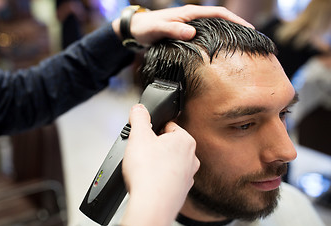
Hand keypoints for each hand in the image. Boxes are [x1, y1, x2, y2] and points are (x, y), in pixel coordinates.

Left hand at [112, 4, 253, 45]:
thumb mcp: (158, 29)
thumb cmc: (146, 28)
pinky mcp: (186, 34)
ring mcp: (190, 26)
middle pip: (221, 20)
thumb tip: (192, 32)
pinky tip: (219, 51)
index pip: (219, 13)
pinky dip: (216, 41)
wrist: (135, 30)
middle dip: (237, 27)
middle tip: (251, 40)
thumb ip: (173, 29)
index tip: (249, 30)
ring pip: (214, 28)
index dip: (235, 20)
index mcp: (190, 13)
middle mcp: (192, 18)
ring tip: (241, 46)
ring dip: (228, 35)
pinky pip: (206, 36)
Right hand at [120, 104, 199, 225]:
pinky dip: (158, 180)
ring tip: (143, 170)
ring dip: (156, 164)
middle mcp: (191, 158)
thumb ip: (139, 117)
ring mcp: (188, 177)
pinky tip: (148, 183)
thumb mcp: (138, 136)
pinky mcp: (180, 192)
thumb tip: (139, 108)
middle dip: (153, 148)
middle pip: (168, 145)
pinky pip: (167, 180)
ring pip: (168, 163)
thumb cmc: (148, 173)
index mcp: (185, 141)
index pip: (168, 126)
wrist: (151, 207)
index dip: (151, 130)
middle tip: (141, 155)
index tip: (143, 138)